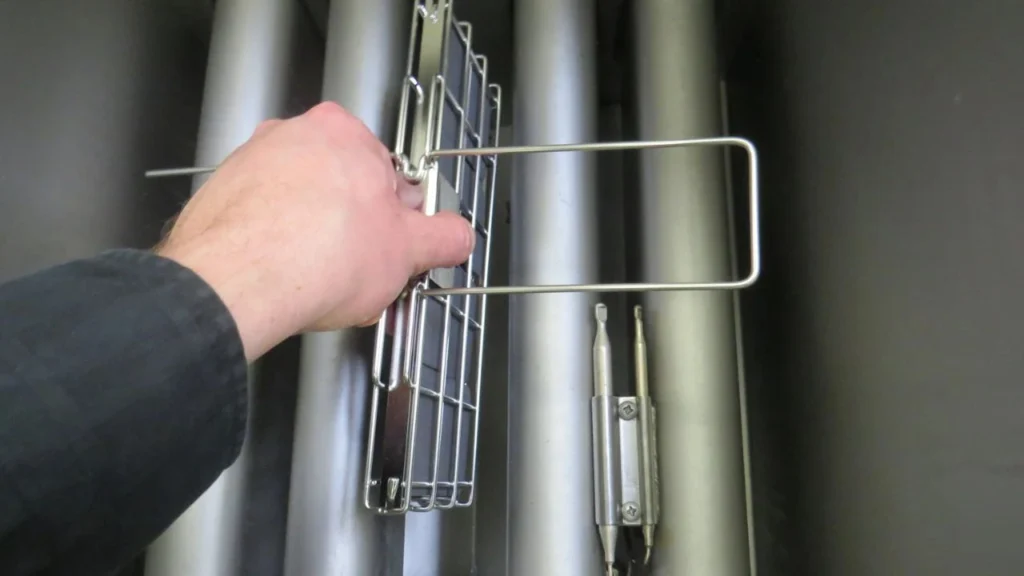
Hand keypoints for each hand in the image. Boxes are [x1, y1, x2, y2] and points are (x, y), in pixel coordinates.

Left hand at [157, 102, 473, 359]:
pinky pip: (262, 221)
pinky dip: (276, 246)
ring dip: (315, 240)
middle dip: (355, 231)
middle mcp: (294, 135)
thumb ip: (443, 238)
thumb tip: (457, 237)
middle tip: (363, 272)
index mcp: (345, 133)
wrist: (236, 283)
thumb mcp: (408, 252)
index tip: (397, 248)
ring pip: (300, 205)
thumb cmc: (318, 254)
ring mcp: (251, 162)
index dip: (398, 221)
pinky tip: (286, 280)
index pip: (389, 176)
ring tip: (323, 284)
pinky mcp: (219, 195)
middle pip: (342, 188)